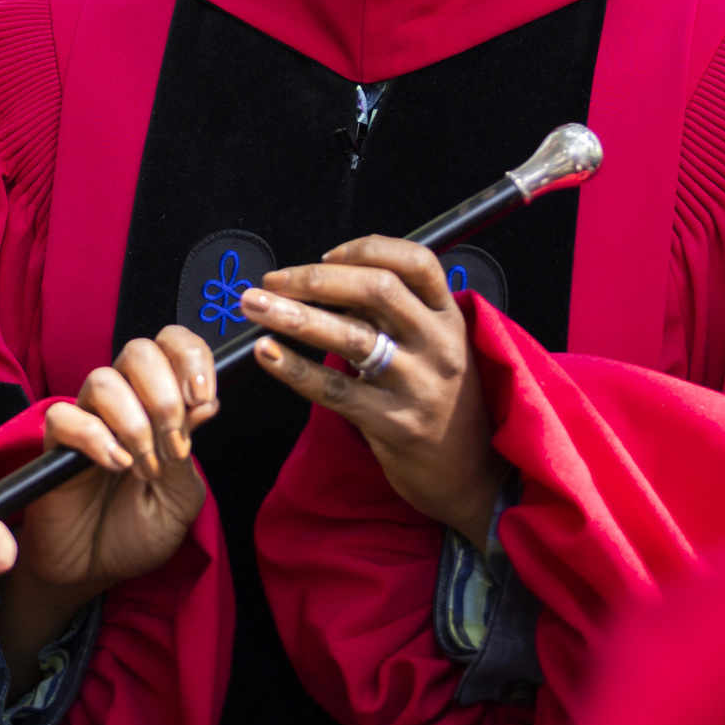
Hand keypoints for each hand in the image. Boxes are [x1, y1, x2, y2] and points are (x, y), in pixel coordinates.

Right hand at [0, 328, 217, 692]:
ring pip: (102, 380)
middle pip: (138, 351)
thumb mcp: (180, 499)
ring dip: (134, 422)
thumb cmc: (137, 532)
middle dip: (165, 393)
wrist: (94, 570)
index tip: (204, 398)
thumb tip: (204, 403)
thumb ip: (188, 453)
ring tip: (144, 468)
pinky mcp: (54, 445)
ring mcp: (87, 420)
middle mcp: (123, 402)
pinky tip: (115, 466)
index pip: (172, 346)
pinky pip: (65, 418)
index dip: (191, 357)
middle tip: (174, 441)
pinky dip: (96, 439)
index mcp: (159, 405)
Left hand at [239, 235, 503, 547]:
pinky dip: (294, 369)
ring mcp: (418, 385)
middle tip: (271, 280)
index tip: (325, 255)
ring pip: (351, 337)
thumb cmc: (438, 399)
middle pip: (377, 290)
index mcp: (449, 318)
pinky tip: (265, 353)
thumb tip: (326, 281)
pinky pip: (335, 390)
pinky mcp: (394, 423)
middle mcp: (439, 345)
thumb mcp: (434, 346)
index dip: (368, 249)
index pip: (417, 262)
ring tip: (253, 305)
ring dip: (294, 316)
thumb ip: (393, 313)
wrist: (471, 475)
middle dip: (315, 280)